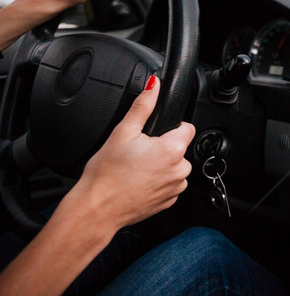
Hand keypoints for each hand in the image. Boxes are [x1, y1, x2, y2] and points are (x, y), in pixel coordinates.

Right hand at [74, 76, 194, 231]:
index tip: (154, 133)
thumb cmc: (106, 175)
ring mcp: (176, 188)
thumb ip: (143, 106)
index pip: (187, 127)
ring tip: (135, 169)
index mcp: (173, 150)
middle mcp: (180, 170)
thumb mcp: (123, 132)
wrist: (96, 209)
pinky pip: (169, 183)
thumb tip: (153, 86)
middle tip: (138, 153)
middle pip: (179, 148)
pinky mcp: (169, 201)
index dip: (170, 127)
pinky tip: (138, 182)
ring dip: (160, 165)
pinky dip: (157, 181)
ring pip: (174, 166)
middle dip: (162, 147)